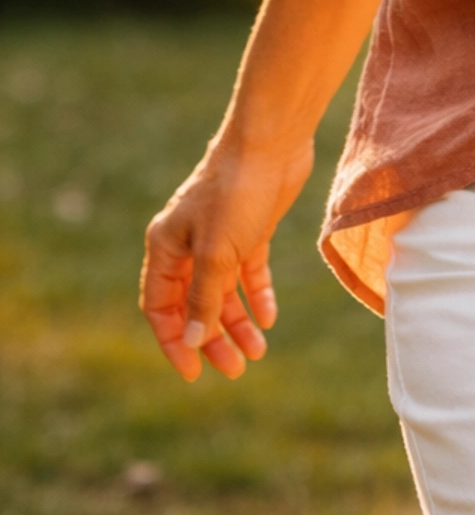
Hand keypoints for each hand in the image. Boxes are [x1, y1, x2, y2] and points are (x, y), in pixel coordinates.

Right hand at [140, 132, 313, 382]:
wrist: (272, 141)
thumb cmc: (237, 192)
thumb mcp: (218, 253)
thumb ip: (205, 298)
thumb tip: (194, 340)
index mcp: (165, 247)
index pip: (161, 306)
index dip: (175, 341)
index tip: (194, 373)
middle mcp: (188, 244)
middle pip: (194, 303)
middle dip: (213, 337)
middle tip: (236, 369)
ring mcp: (220, 236)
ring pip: (223, 291)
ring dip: (238, 321)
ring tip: (259, 351)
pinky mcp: (250, 228)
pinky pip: (248, 271)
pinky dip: (257, 294)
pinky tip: (269, 317)